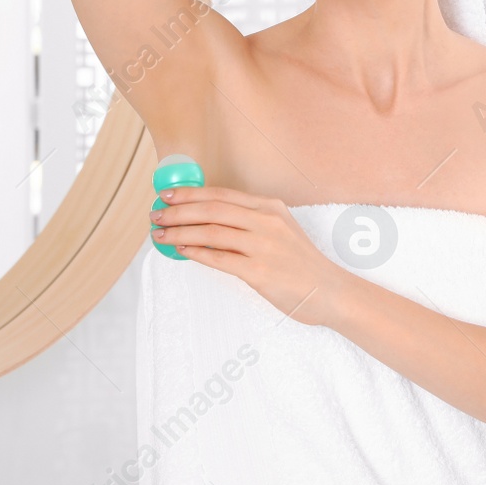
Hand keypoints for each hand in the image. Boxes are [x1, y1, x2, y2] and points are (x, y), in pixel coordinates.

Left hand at [151, 184, 350, 326]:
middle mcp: (266, 221)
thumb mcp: (280, 229)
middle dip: (178, 211)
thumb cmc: (300, 263)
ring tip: (160, 235)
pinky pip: (219, 259)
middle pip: (211, 209)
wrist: (330, 291)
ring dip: (180, 232)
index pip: (221, 194)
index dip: (190, 193)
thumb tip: (206, 219)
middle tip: (156, 215)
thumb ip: (250, 220)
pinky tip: (181, 251)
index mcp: (269, 207)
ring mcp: (263, 246)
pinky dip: (196, 253)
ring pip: (211, 232)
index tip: (167, 195)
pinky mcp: (260, 271)